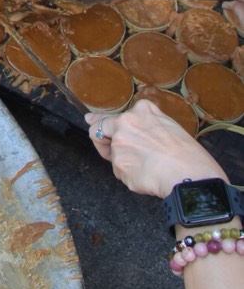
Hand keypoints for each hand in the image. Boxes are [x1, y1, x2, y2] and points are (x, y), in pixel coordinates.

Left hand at [86, 100, 226, 197]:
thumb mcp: (169, 125)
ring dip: (126, 164)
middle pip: (98, 131)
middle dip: (103, 142)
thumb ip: (144, 122)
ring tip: (150, 170)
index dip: (111, 129)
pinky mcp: (119, 165)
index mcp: (141, 111)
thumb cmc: (187, 155)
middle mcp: (125, 123)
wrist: (191, 176)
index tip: (98, 127)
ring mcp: (120, 144)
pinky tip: (149, 178)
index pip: (113, 117)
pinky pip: (121, 173)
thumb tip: (109, 120)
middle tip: (124, 155)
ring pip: (114, 156)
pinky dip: (131, 178)